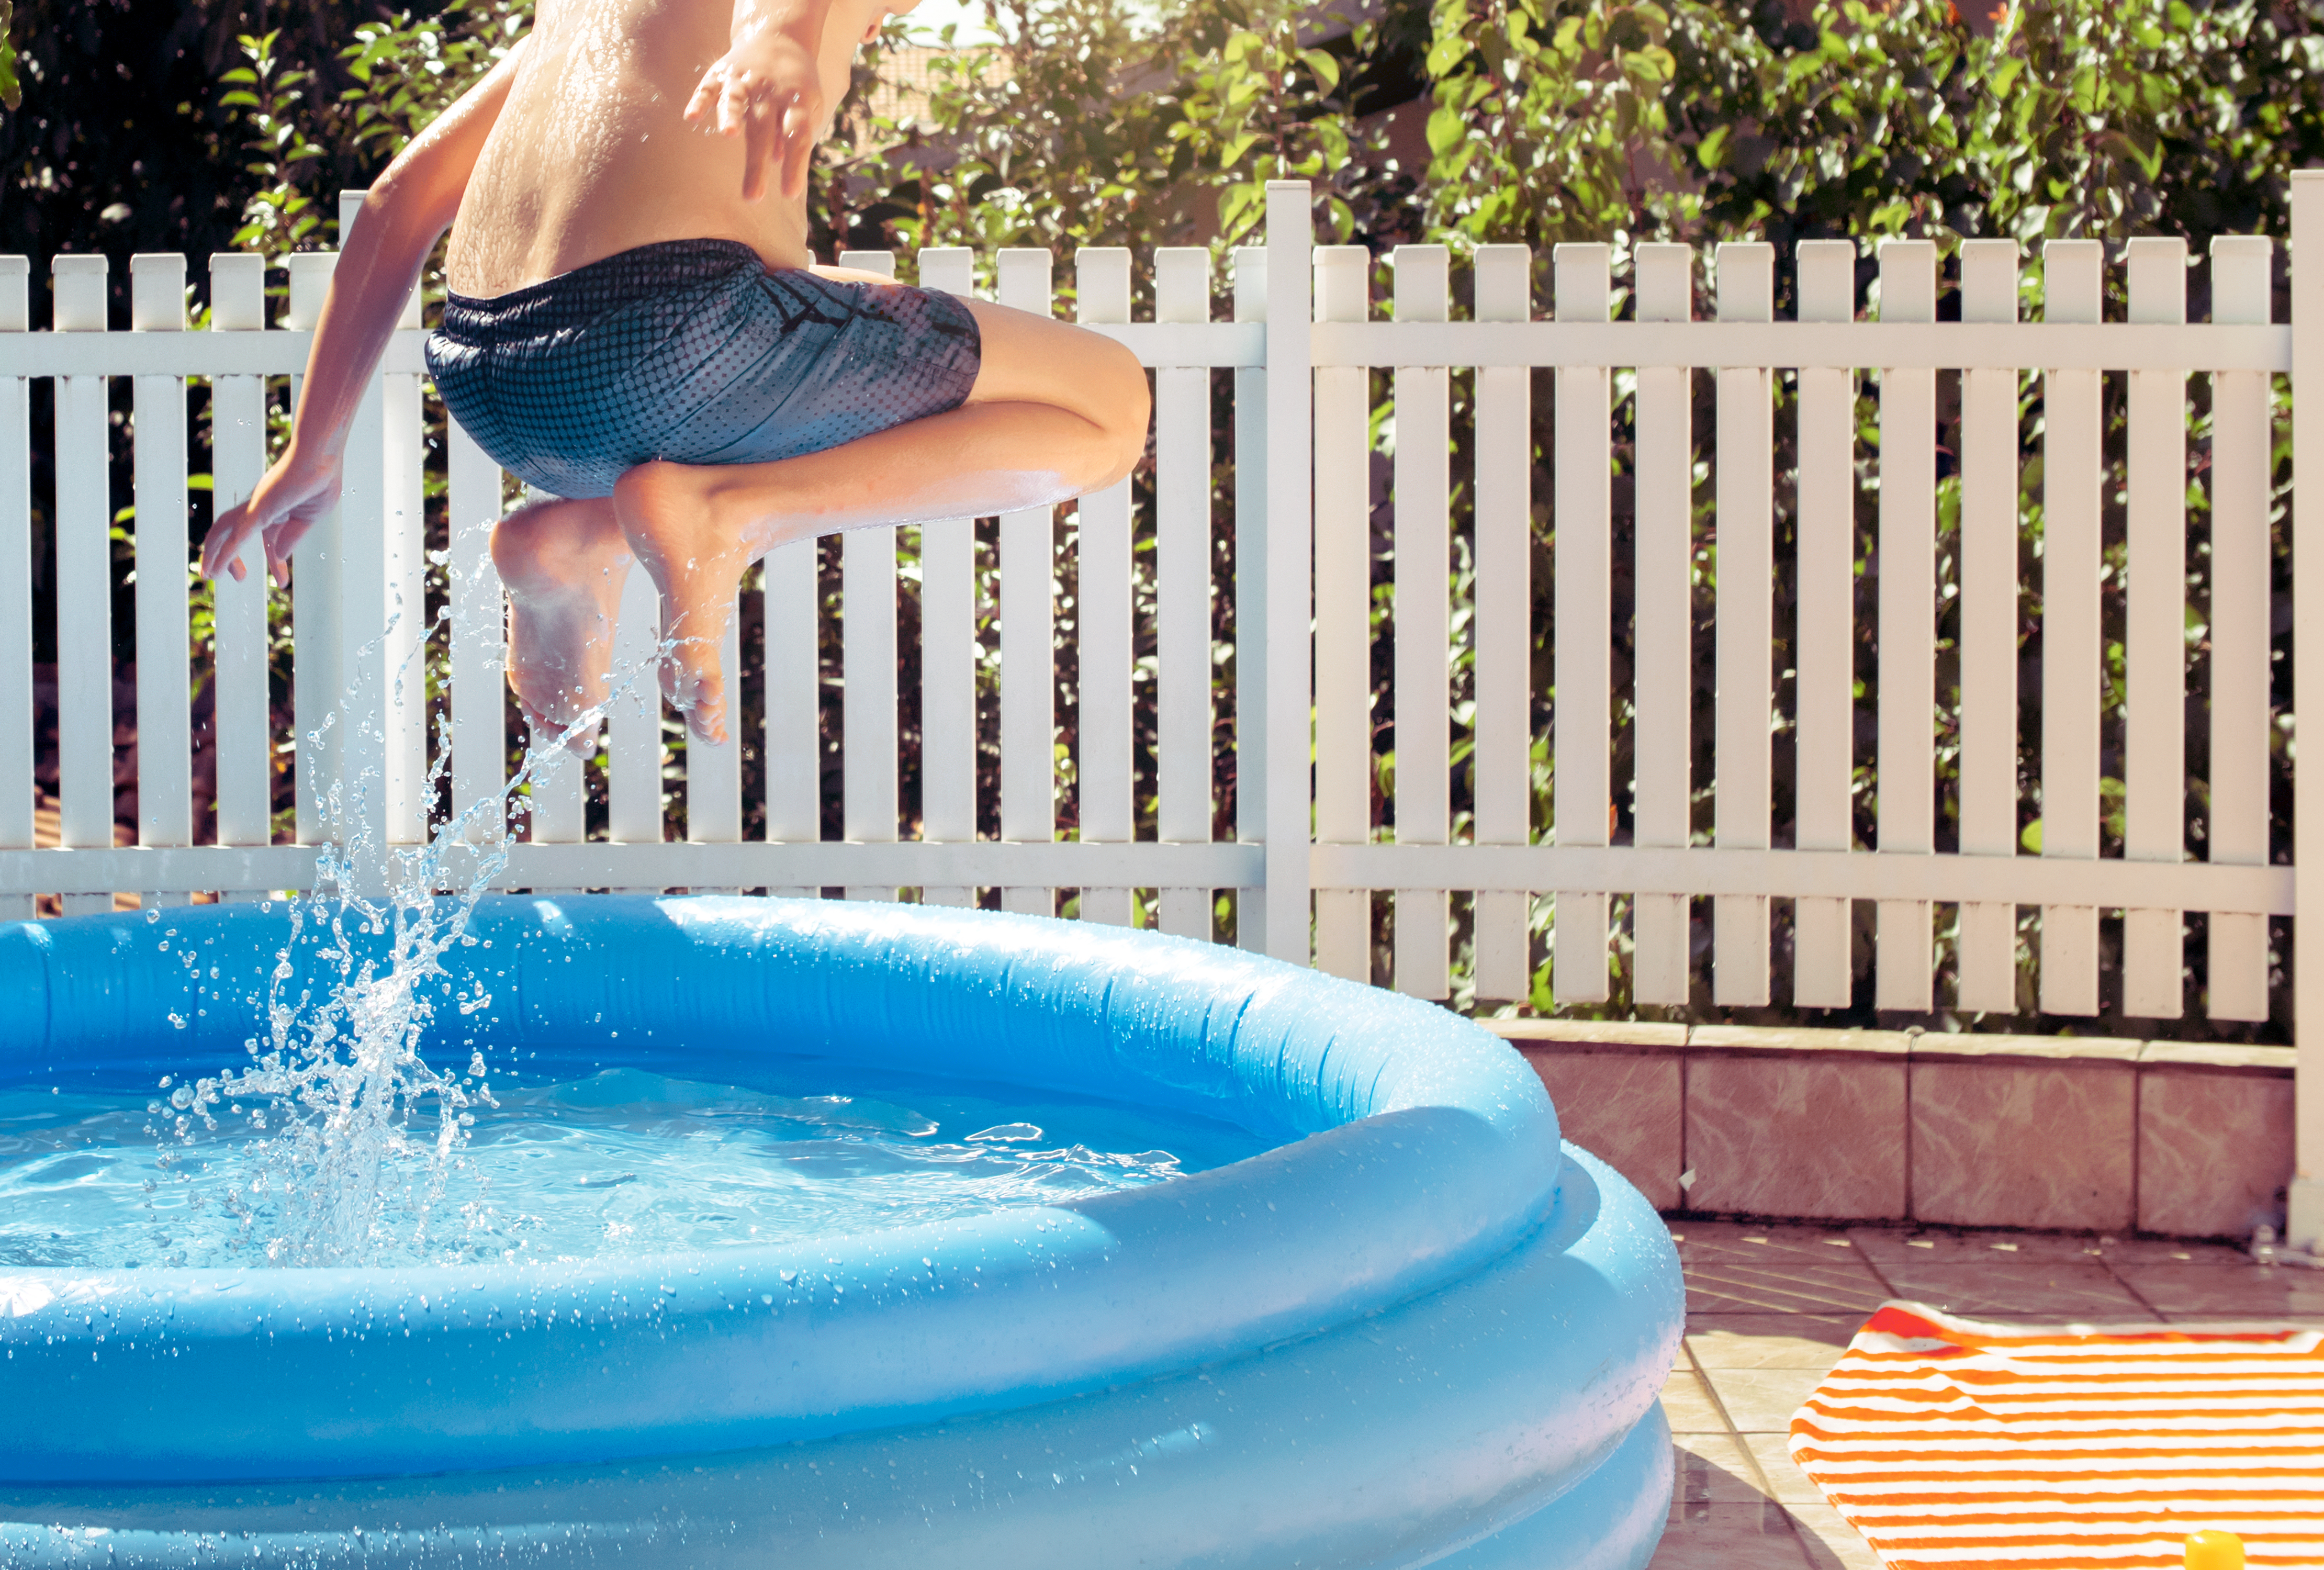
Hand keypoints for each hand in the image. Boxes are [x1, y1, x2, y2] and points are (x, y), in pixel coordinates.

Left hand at [200, 447, 343, 586]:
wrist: (320, 458)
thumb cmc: (320, 480)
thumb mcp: (309, 518)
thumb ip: (293, 536)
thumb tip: (282, 555)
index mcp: (274, 509)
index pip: (269, 539)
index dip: (275, 562)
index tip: (282, 582)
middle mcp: (258, 508)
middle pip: (233, 534)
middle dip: (230, 557)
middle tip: (238, 578)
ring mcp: (254, 508)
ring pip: (223, 533)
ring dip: (213, 554)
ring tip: (209, 576)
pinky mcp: (256, 511)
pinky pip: (235, 538)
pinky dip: (224, 555)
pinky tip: (216, 569)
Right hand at [683, 27, 823, 202]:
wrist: (780, 36)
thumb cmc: (796, 86)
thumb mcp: (807, 109)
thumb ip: (796, 136)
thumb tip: (779, 162)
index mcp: (797, 101)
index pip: (798, 137)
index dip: (795, 164)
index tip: (790, 193)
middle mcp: (771, 90)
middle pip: (764, 128)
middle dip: (757, 163)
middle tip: (752, 197)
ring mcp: (745, 80)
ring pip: (737, 99)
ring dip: (731, 115)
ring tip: (727, 135)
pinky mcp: (723, 73)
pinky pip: (710, 86)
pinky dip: (701, 99)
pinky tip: (691, 116)